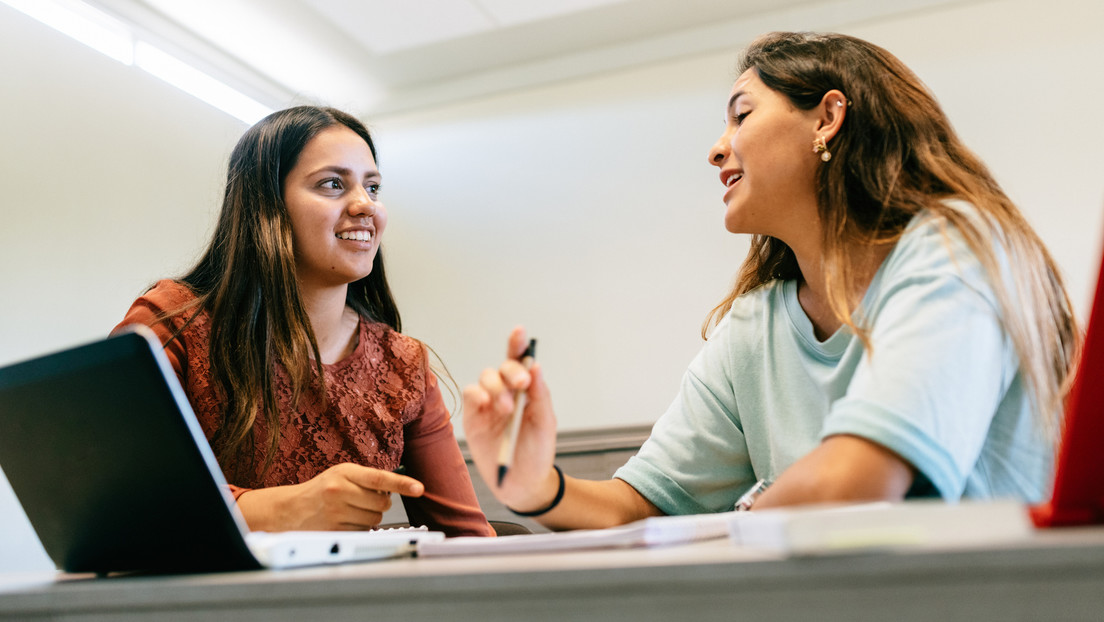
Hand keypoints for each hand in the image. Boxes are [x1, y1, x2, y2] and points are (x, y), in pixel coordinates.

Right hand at [237, 463, 423, 530]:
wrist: (291, 509)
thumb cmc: (321, 490)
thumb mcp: (341, 474)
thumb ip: (367, 478)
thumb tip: (396, 489)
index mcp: (344, 473)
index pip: (379, 478)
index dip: (402, 484)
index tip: (419, 488)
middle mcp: (339, 491)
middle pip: (382, 504)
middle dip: (380, 505)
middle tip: (364, 500)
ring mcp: (336, 513)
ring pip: (374, 520)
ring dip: (370, 517)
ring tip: (352, 510)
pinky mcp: (335, 530)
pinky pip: (362, 532)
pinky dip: (360, 528)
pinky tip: (345, 521)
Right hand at [462, 326, 559, 511]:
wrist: (522, 484)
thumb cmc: (537, 452)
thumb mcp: (545, 424)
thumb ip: (540, 395)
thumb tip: (536, 367)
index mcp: (526, 391)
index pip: (521, 362)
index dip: (518, 345)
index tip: (520, 331)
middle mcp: (506, 393)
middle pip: (502, 368)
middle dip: (511, 371)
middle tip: (521, 384)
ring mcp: (488, 404)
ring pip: (485, 378)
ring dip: (496, 387)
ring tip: (507, 408)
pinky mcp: (473, 417)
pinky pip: (470, 395)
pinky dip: (477, 394)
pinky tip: (487, 404)